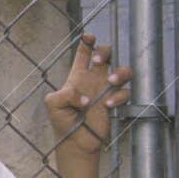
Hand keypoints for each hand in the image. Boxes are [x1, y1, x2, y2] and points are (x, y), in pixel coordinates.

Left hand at [45, 34, 132, 154]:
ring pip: (122, 71)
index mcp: (77, 77)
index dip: (87, 43)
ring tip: (111, 81)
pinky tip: (107, 105)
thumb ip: (64, 94)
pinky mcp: (115, 102)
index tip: (89, 36)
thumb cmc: (62, 121)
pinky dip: (119, 96)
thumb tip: (85, 97)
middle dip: (105, 51)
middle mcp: (94, 80)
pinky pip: (125, 93)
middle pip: (105, 55)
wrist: (75, 142)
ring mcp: (106, 90)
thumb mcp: (53, 104)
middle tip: (98, 60)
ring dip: (120, 72)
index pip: (83, 55)